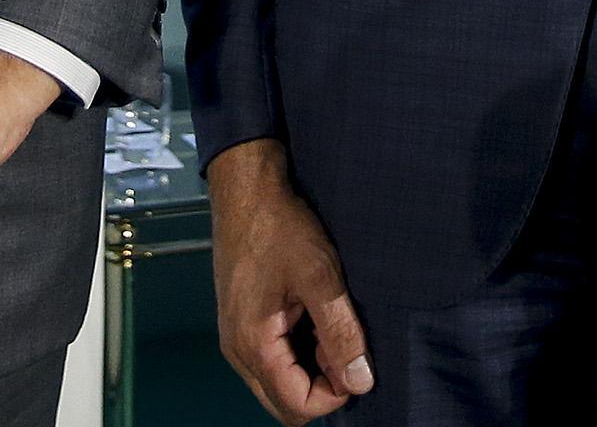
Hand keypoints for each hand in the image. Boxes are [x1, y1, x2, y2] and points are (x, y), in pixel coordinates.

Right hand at [206, 138, 372, 421]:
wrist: (246, 191)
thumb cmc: (279, 227)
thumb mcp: (320, 277)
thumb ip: (340, 333)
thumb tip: (360, 381)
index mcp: (253, 344)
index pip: (298, 406)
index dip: (335, 395)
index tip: (355, 361)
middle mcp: (237, 351)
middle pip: (284, 404)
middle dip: (321, 387)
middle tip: (342, 345)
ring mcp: (235, 338)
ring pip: (277, 385)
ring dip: (309, 370)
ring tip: (327, 326)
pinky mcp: (240, 324)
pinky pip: (270, 362)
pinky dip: (296, 354)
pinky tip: (311, 318)